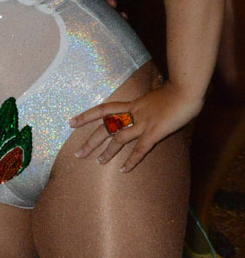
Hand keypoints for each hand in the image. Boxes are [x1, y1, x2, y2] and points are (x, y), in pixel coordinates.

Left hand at [69, 79, 199, 171]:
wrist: (187, 87)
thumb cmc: (176, 91)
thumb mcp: (155, 96)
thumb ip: (147, 105)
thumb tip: (146, 108)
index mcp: (132, 104)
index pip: (103, 109)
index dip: (86, 116)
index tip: (70, 122)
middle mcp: (134, 113)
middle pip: (106, 128)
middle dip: (91, 141)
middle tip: (78, 154)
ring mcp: (144, 123)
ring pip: (119, 139)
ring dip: (108, 152)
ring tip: (98, 162)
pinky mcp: (155, 132)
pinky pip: (140, 149)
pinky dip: (132, 160)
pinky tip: (124, 170)